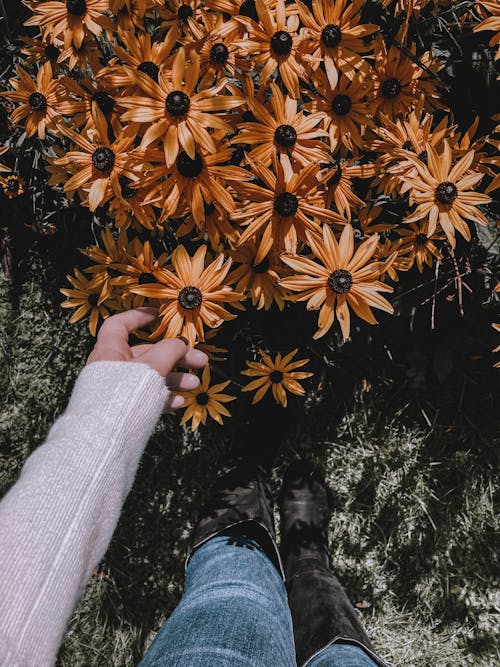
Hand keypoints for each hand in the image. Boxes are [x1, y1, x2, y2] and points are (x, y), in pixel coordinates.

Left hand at [86, 307, 207, 411]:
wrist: (105, 437)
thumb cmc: (125, 394)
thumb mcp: (153, 366)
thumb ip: (170, 350)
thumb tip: (181, 343)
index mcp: (110, 350)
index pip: (120, 324)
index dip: (139, 317)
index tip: (158, 316)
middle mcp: (111, 368)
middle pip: (146, 354)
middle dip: (175, 356)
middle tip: (200, 360)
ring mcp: (116, 390)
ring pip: (149, 378)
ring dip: (175, 379)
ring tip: (194, 385)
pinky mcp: (121, 410)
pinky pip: (145, 398)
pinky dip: (163, 398)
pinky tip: (178, 403)